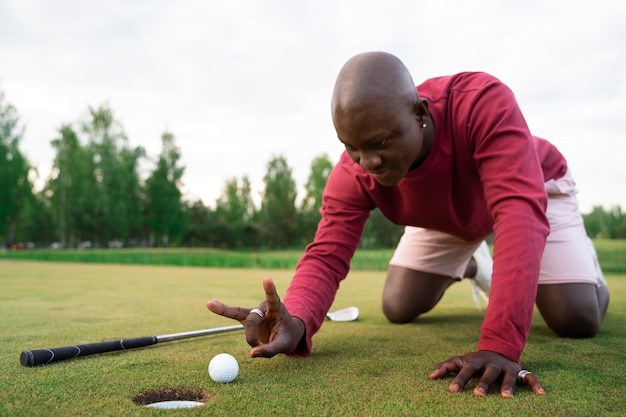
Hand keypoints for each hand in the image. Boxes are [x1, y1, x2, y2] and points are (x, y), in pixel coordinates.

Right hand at [206, 277, 304, 357]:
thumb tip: (251, 353)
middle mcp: (264, 307)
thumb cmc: (286, 337)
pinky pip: (232, 313)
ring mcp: (254, 310)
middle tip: (256, 348)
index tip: (267, 278)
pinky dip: (222, 310)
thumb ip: (269, 350)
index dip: (269, 289)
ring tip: (257, 345)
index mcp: (277, 309)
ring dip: (250, 337)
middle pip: (253, 320)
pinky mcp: (246, 316)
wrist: (285, 334)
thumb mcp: (283, 345)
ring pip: (246, 322)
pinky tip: (210, 304)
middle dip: (252, 336)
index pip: (273, 298)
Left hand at [429, 351, 545, 397]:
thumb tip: (430, 376)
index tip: (451, 391)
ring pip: (508, 377)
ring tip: (506, 398)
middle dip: (483, 384)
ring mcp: (506, 368)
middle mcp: (491, 364)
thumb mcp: (461, 361)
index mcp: (475, 362)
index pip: (465, 371)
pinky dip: (536, 385)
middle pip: (487, 375)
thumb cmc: (475, 361)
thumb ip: (446, 367)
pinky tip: (542, 394)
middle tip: (478, 396)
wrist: (499, 349)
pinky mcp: (519, 372)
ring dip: (508, 387)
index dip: (459, 381)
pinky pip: (530, 378)